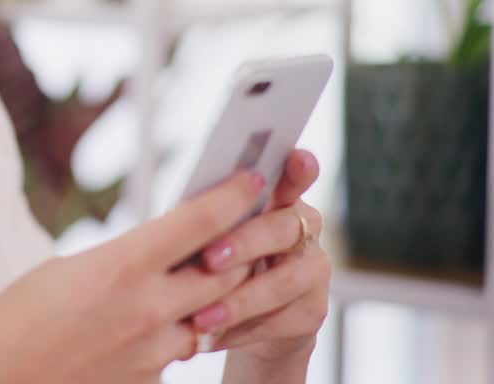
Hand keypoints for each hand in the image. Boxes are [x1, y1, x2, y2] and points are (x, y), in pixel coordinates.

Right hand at [0, 170, 268, 383]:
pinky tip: (159, 320)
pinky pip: (181, 348)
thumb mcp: (64, 269)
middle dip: (241, 245)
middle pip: (226, 269)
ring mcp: (153, 350)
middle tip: (248, 224)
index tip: (253, 179)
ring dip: (215, 293)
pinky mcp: (150, 380)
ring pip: (211, 313)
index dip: (234, 195)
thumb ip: (121, 258)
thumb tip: (154, 251)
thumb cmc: (15, 321)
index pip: (201, 222)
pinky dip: (180, 329)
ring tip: (206, 273)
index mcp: (122, 265)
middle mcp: (148, 308)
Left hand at [188, 150, 330, 372]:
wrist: (245, 320)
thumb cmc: (217, 261)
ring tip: (201, 318)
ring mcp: (314, 271)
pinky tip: (208, 337)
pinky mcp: (313, 311)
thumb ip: (211, 218)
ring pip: (281, 283)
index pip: (295, 176)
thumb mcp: (212, 235)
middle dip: (244, 243)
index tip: (297, 156)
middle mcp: (305, 229)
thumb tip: (178, 213)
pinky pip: (277, 322)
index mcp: (280, 199)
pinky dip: (238, 331)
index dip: (299, 168)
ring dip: (237, 301)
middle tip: (209, 259)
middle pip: (282, 229)